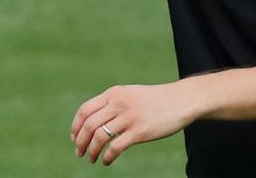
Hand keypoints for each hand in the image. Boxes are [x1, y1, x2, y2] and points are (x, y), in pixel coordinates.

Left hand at [71, 82, 196, 165]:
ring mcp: (129, 117)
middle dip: (80, 141)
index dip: (76, 126)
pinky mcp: (140, 131)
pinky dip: (107, 157)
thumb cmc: (155, 100)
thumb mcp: (130, 94)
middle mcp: (119, 104)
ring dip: (91, 151)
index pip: (85, 110)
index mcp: (114, 94)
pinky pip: (116, 147)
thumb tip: (94, 120)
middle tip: (79, 152)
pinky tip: (106, 161)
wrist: (180, 100)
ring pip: (100, 137)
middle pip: (89, 125)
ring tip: (91, 158)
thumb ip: (113, 103)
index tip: (74, 138)